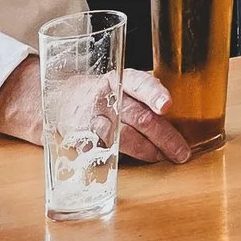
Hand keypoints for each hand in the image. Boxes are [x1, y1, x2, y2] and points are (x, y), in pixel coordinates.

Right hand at [0, 58, 191, 163]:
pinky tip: (138, 161)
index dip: (155, 94)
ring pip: (125, 138)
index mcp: (121, 79)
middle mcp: (107, 97)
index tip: (167, 106)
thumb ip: (144, 95)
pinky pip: (107, 152)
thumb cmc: (103, 92)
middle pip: (139, 118)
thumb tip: (175, 115)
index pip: (140, 83)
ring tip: (163, 157)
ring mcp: (93, 119)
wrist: (59, 99)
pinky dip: (124, 159)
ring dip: (148, 151)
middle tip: (181, 152)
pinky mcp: (83, 139)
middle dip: (164, 137)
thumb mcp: (121, 83)